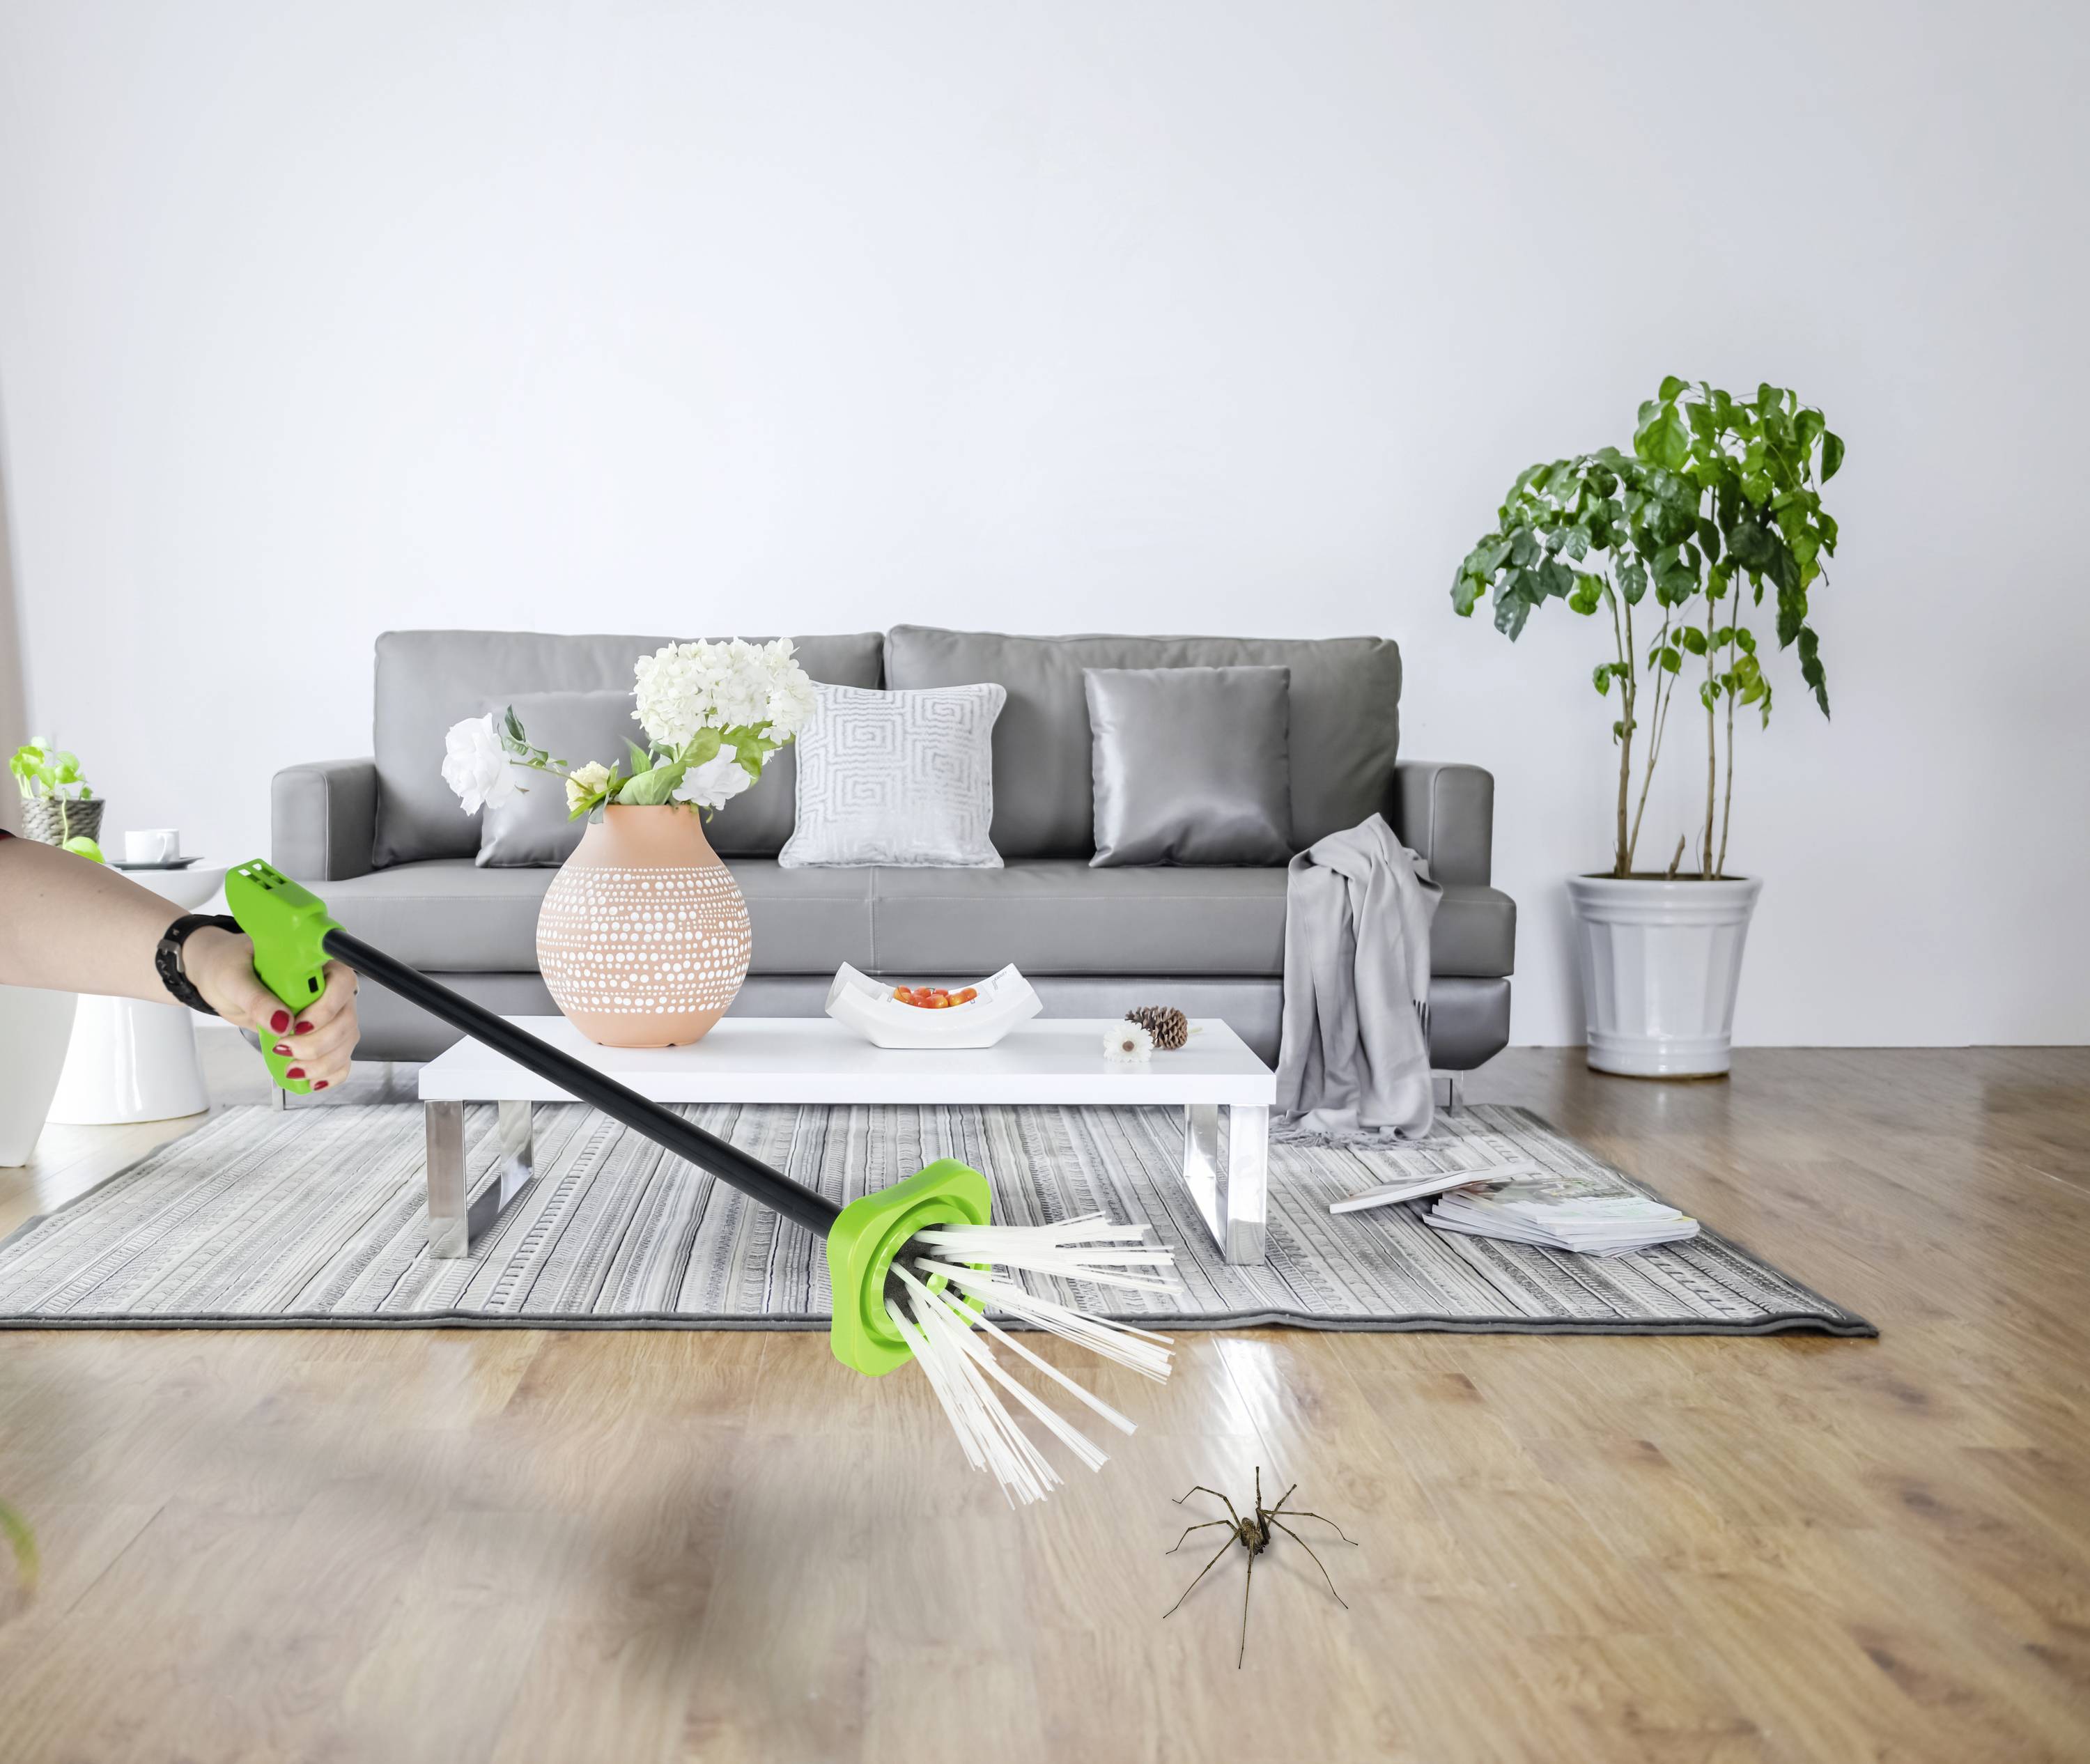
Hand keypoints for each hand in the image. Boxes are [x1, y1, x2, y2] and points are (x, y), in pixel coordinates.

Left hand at [181, 928, 360, 1090]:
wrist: (224, 981)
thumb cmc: (232, 968)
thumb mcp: (235, 979)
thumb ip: (257, 998)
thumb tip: (280, 1022)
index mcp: (316, 963)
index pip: (341, 983)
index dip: (326, 1008)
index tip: (296, 1026)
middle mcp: (329, 989)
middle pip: (345, 1019)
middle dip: (318, 1043)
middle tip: (283, 1048)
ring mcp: (328, 1014)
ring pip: (344, 1042)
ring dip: (322, 1062)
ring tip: (291, 1068)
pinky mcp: (320, 1035)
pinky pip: (339, 1057)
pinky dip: (330, 1073)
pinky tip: (312, 1080)